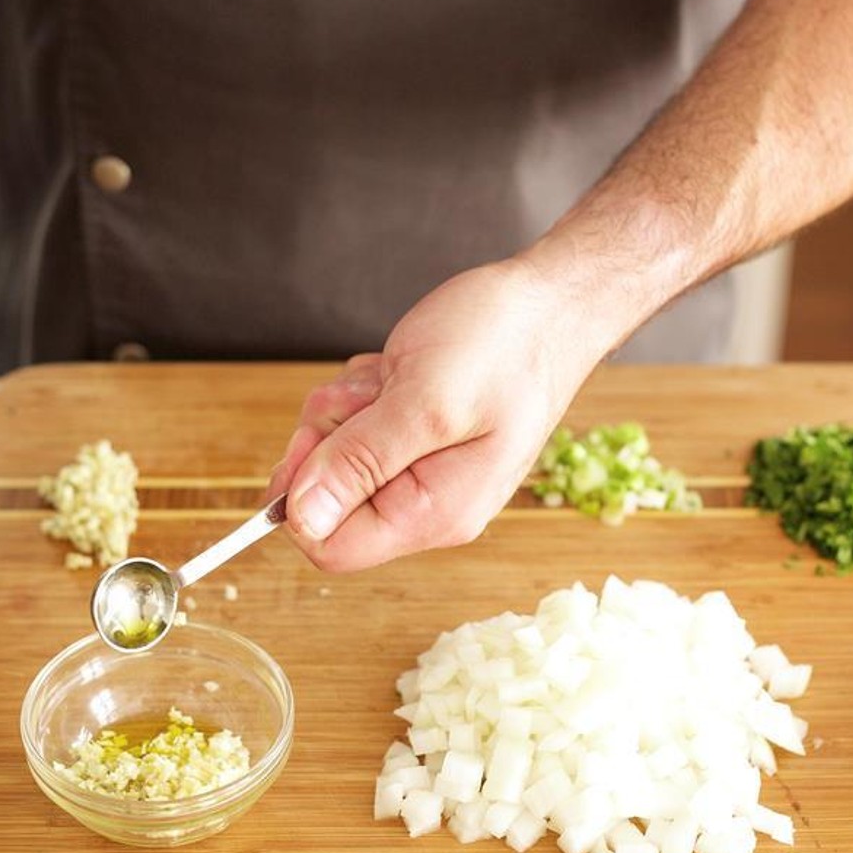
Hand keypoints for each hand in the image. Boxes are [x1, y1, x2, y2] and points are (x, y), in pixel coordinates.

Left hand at [267, 260, 610, 571]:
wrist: (551, 304)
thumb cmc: (506, 347)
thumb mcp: (425, 401)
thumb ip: (360, 463)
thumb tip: (301, 520)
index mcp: (434, 514)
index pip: (329, 547)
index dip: (302, 496)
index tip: (324, 435)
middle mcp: (426, 504)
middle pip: (324, 500)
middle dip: (328, 436)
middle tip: (373, 394)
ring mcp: (420, 471)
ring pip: (332, 455)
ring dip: (347, 405)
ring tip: (397, 375)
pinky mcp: (413, 439)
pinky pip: (353, 425)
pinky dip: (364, 390)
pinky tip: (402, 369)